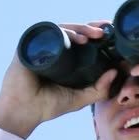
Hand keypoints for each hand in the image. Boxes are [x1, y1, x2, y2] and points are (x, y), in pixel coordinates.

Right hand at [0, 21, 117, 138]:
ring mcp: (40, 46)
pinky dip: (62, 32)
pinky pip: (47, 34)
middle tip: (104, 32)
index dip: (94, 33)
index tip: (111, 32)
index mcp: (63, 57)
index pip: (80, 39)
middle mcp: (51, 48)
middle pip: (72, 31)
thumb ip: (99, 89)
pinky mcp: (29, 47)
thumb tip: (115, 72)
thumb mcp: (79, 98)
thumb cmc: (47, 105)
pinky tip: (74, 38)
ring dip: (78, 28)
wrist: (23, 112)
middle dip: (89, 28)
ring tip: (92, 36)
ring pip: (62, 29)